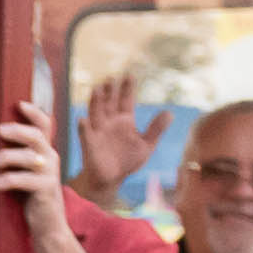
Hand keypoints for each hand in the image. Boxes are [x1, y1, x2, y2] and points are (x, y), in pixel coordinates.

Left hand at [0, 106, 74, 232]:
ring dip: (6, 157)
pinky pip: (26, 180)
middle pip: (36, 136)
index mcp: (44, 150)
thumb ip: (12, 156)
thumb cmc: (28, 196)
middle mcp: (50, 157)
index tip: (19, 103)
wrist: (46, 225)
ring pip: (29, 157)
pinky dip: (9, 179)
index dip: (34, 112)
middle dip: (16, 130)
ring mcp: (50, 173)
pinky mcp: (46, 190)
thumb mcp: (21, 171)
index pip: (44, 125)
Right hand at [75, 76, 163, 202]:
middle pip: (109, 102)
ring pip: (96, 113)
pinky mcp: (90, 144)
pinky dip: (83, 127)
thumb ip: (156, 129)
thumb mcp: (146, 145)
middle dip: (110, 91)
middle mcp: (109, 122)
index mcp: (124, 121)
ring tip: (97, 89)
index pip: (126, 100)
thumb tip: (170, 113)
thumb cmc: (128, 161)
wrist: (111, 179)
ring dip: (96, 102)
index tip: (129, 74)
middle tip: (111, 77)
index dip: (127, 88)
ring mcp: (98, 132)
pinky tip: (82, 119)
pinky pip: (85, 134)